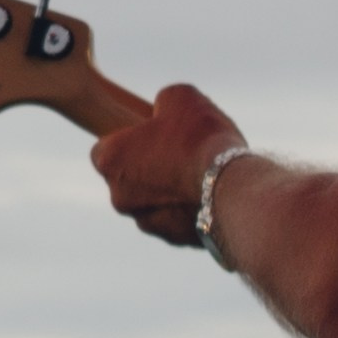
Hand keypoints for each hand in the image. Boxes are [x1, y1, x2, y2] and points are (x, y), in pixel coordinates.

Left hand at [89, 83, 246, 248]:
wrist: (233, 187)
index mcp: (110, 160)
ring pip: (155, 203)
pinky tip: (214, 194)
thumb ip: (163, 103)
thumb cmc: (200, 139)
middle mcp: (120, 197)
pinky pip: (179, 221)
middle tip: (181, 153)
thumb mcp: (179, 97)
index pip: (104, 150)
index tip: (150, 136)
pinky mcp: (176, 240)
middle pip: (130, 178)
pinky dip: (192, 209)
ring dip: (172, 191)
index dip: (127, 141)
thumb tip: (164, 110)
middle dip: (151, 168)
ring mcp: (148, 223)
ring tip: (203, 173)